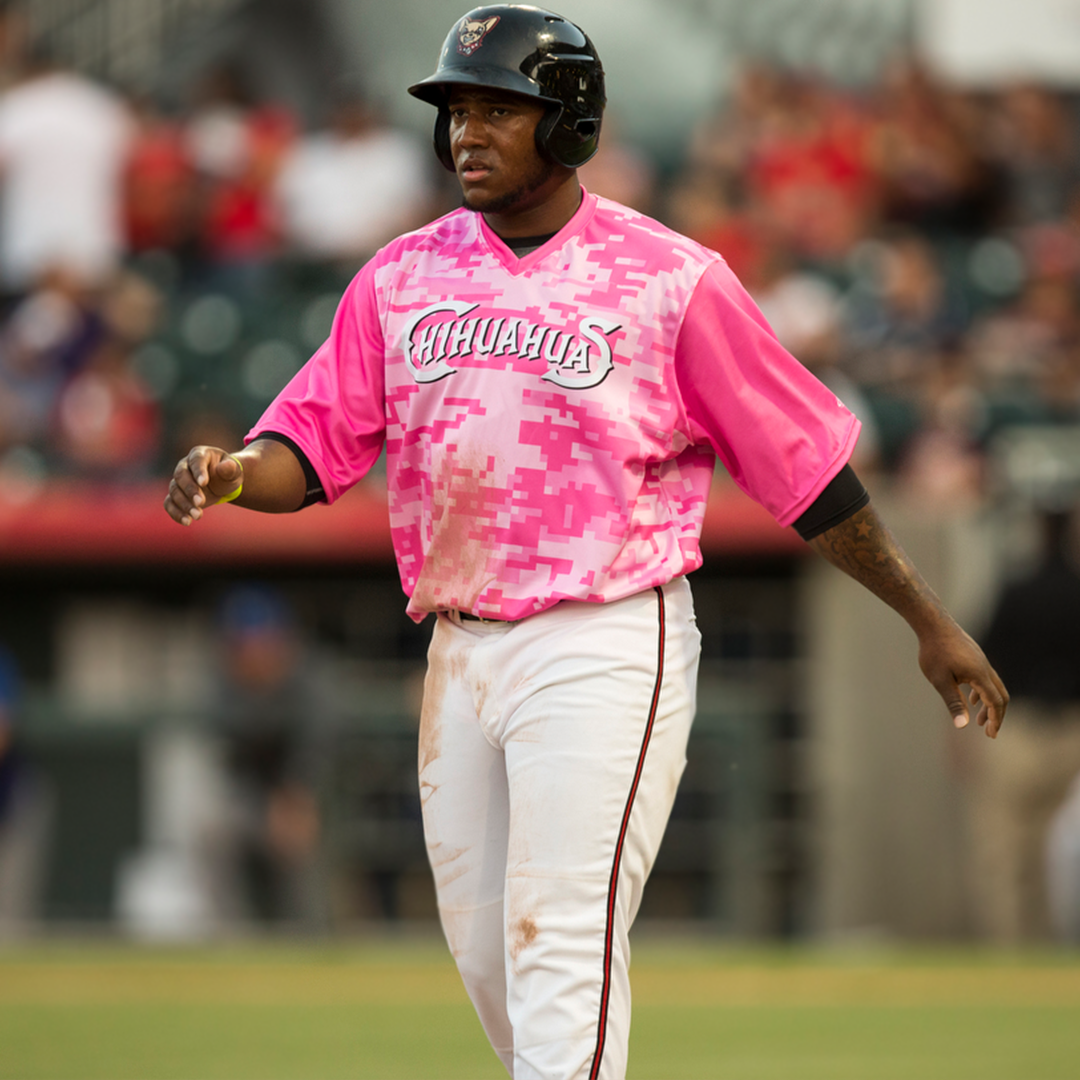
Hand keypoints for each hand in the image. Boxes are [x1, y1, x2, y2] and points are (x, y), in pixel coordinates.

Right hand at [164, 445, 242, 525]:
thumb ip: (231, 469)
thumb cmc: (228, 474)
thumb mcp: (234, 471)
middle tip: (201, 503)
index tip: (204, 483)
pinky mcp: (176, 495)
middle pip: (181, 475)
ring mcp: (178, 480)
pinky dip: (175, 512)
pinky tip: (186, 522)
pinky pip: (169, 503)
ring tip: (198, 516)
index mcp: (200, 454)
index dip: (199, 471)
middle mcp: (185, 465)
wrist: (222, 483)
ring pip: (174, 490)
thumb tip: (228, 465)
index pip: (196, 460)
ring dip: (184, 504)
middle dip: (190, 490)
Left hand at [917, 622, 1008, 737]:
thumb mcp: (940, 680)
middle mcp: (985, 668)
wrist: (933, 623)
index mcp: (980, 675)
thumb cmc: (934, 652)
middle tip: (989, 731)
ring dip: (989, 705)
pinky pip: (985, 679)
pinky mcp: (975, 657)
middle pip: (1000, 696)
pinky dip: (982, 693)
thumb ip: (953, 702)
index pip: (995, 702)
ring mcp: (981, 661)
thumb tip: (962, 726)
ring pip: (993, 687)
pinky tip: (971, 699)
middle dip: (996, 715)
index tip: (991, 735)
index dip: (996, 720)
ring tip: (979, 720)